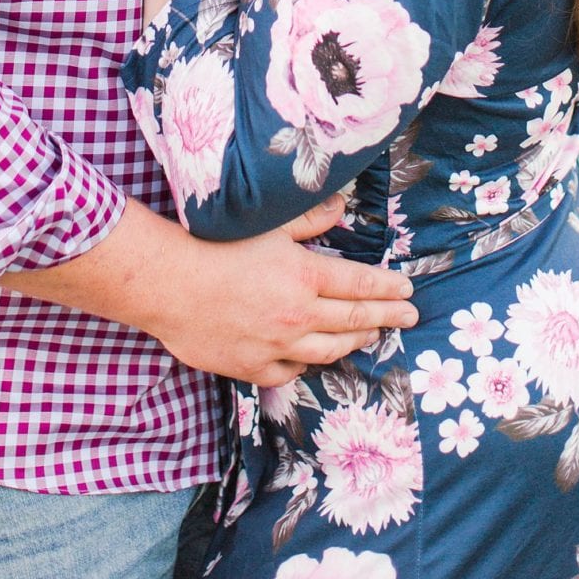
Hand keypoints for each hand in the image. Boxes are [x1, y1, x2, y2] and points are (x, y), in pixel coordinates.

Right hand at [157, 195, 419, 384]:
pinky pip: (289, 372)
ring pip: (328, 352)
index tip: (407, 291)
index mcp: (305, 277)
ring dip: (355, 343)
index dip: (388, 288)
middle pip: (353, 320)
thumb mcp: (267, 224)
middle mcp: (298, 316)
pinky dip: (304, 364)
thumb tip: (341, 206)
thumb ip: (308, 218)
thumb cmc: (215, 245)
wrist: (168, 284)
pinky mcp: (252, 367)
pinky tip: (311, 359)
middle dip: (387, 316)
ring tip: (372, 336)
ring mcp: (276, 347)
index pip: (360, 284)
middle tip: (409, 316)